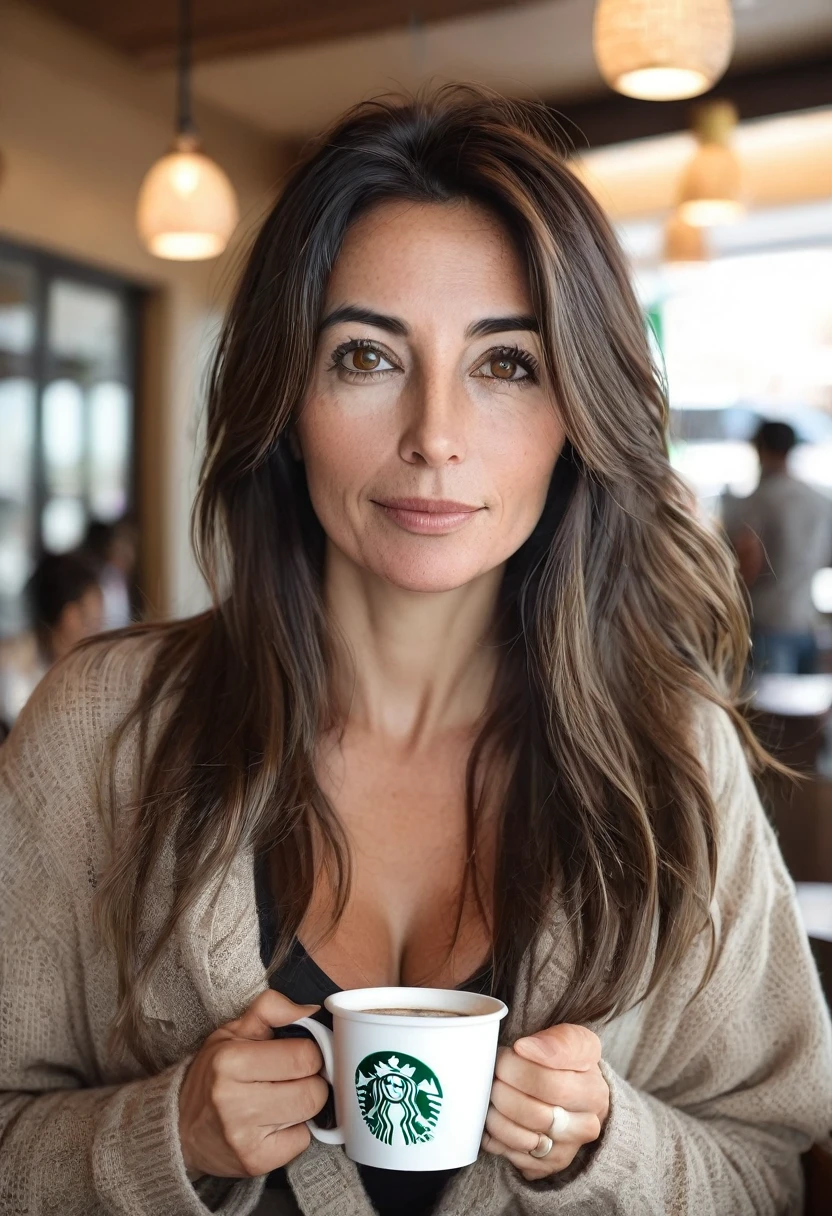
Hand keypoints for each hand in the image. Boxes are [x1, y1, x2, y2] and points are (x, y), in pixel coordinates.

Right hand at [178, 990, 328, 1178]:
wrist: (179, 1127)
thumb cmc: (212, 1074)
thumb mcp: (233, 1031)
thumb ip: (272, 1009)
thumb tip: (312, 1010)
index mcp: (231, 1061)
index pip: (305, 1056)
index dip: (310, 1053)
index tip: (299, 1054)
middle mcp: (234, 1101)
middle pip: (313, 1091)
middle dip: (311, 1081)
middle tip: (293, 1078)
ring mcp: (244, 1137)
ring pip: (310, 1116)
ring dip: (303, 1106)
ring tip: (281, 1098)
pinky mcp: (254, 1163)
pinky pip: (301, 1143)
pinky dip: (295, 1132)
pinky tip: (274, 1123)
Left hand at [482, 1023, 609, 1180]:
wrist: (571, 1095)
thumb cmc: (567, 1063)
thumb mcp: (573, 1040)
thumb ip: (559, 1040)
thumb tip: (526, 1048)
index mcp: (594, 1093)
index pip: (549, 1084)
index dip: (518, 1066)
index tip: (511, 1050)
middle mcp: (586, 1126)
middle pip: (532, 1113)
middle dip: (502, 1088)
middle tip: (494, 1071)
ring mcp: (566, 1150)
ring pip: (519, 1137)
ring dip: (495, 1113)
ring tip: (491, 1093)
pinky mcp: (546, 1166)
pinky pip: (510, 1154)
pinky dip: (493, 1135)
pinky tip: (494, 1115)